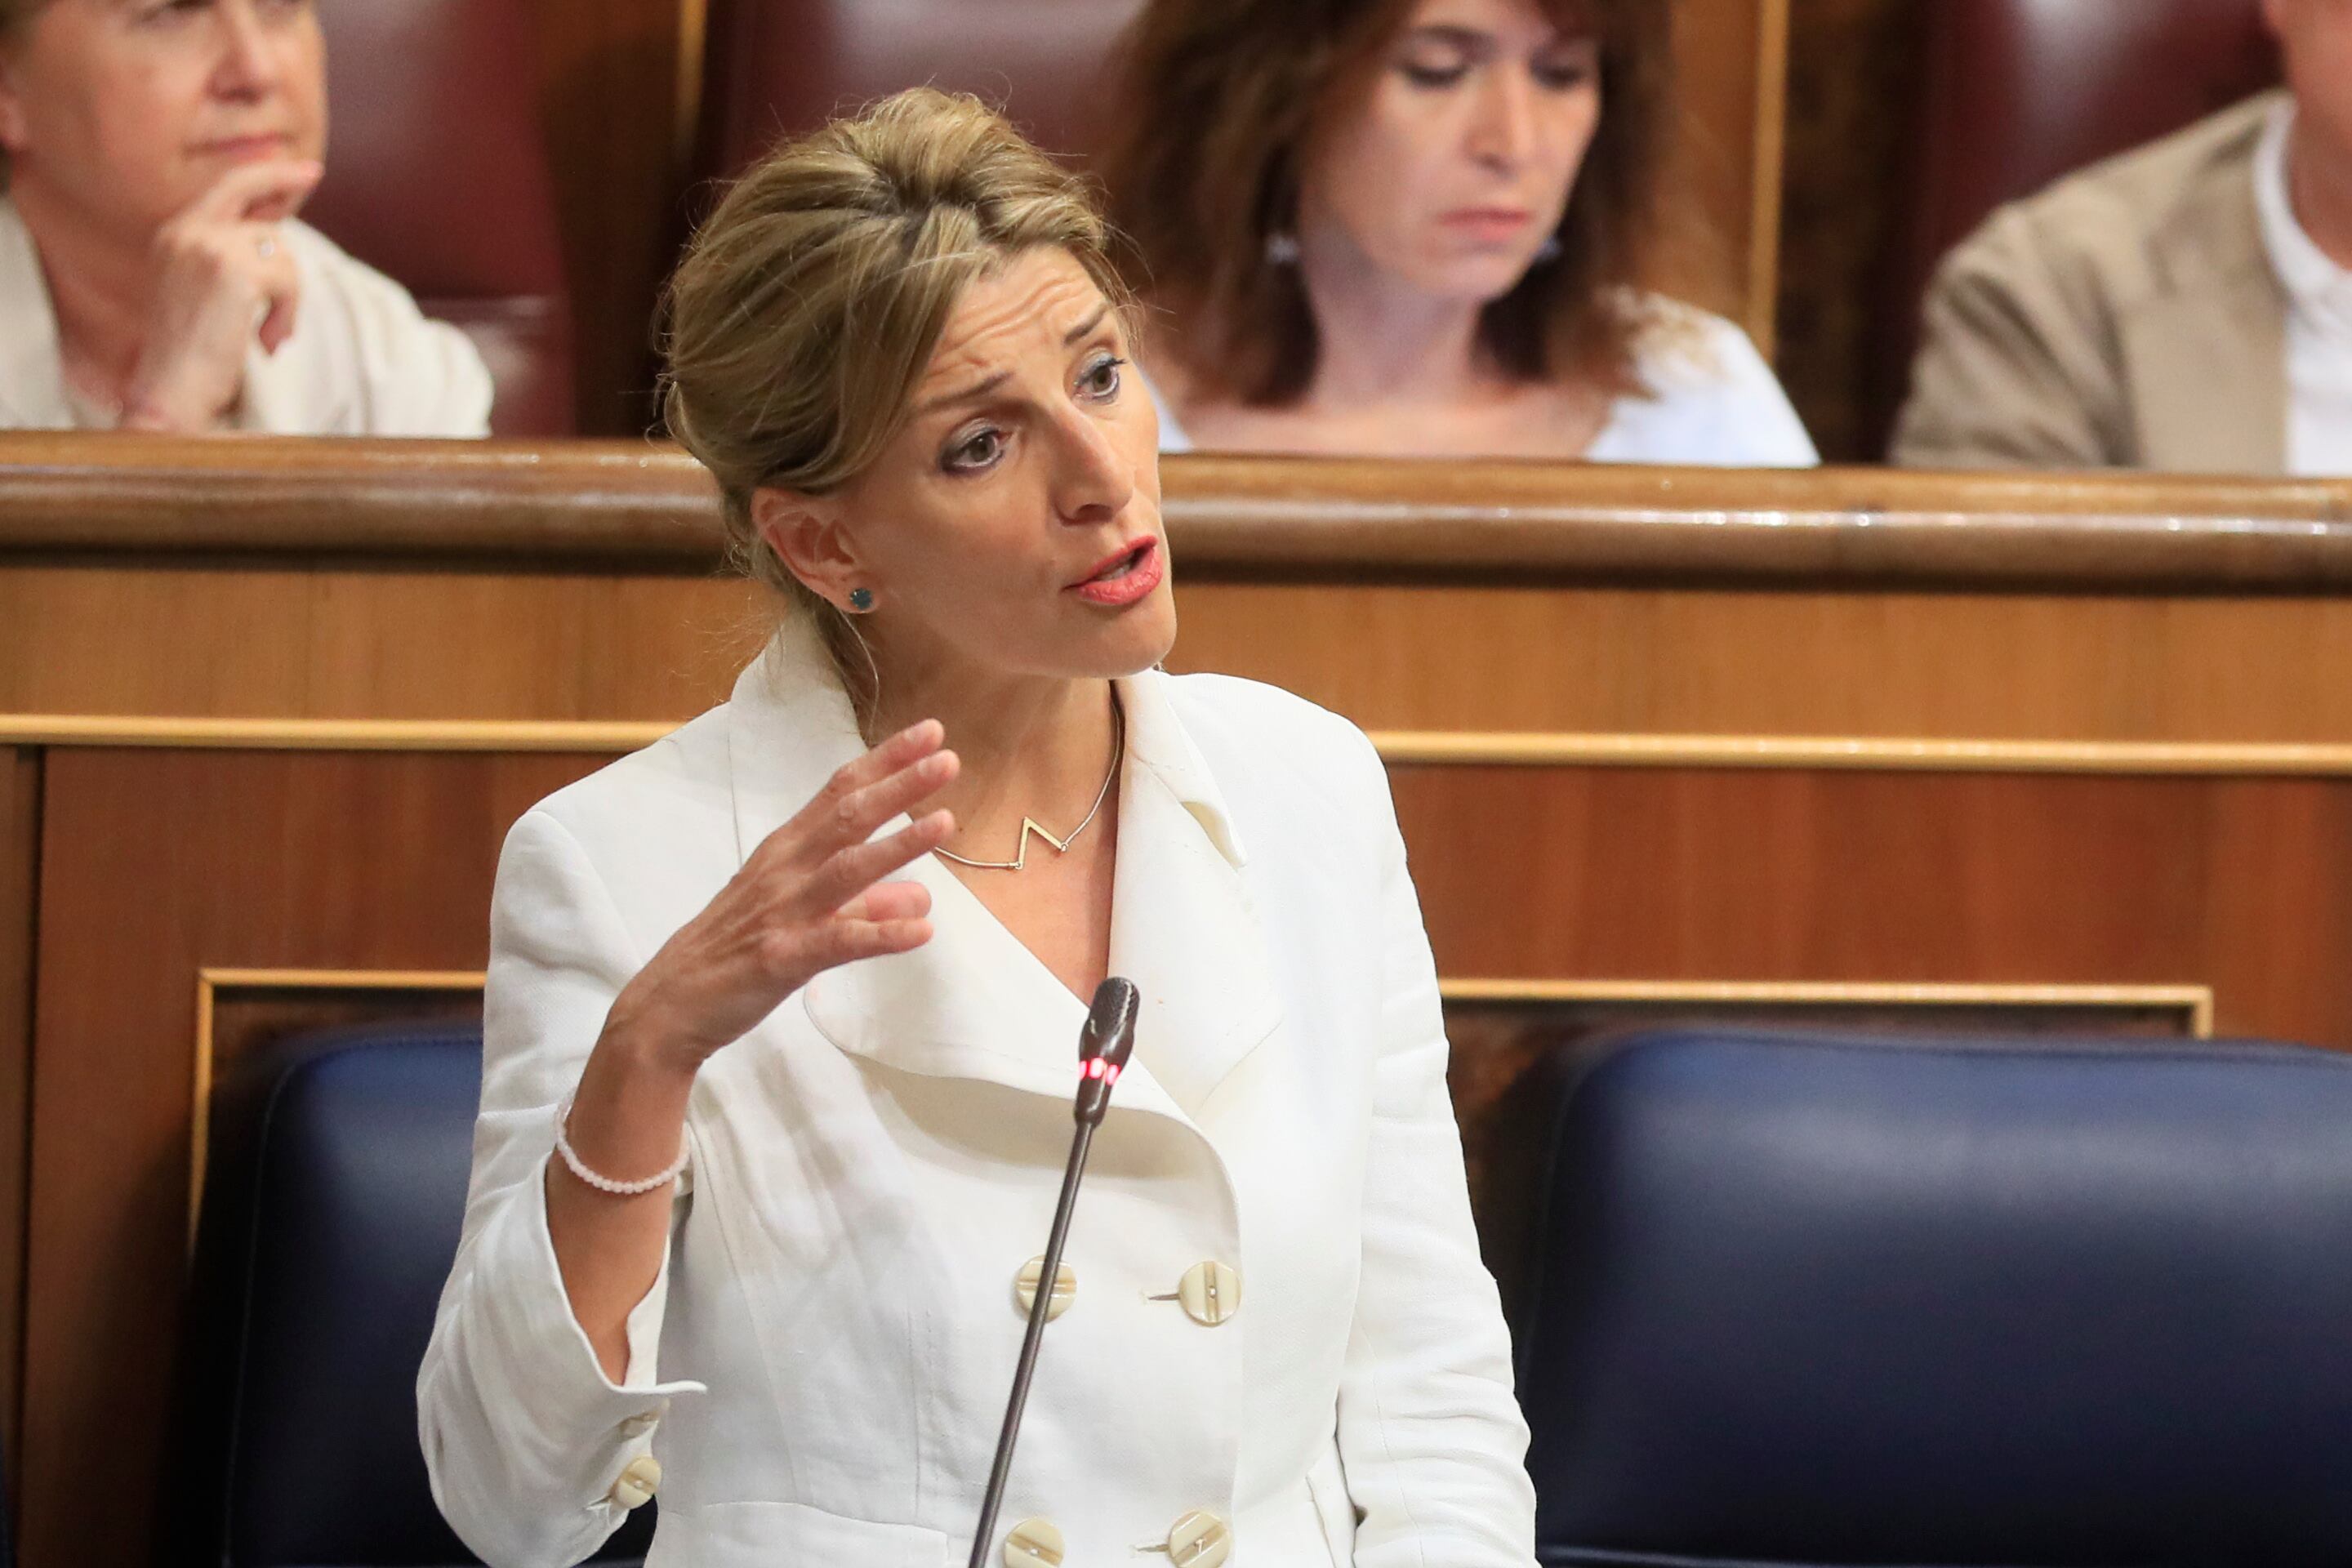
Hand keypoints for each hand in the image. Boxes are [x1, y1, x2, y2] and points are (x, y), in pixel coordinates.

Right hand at [120, 158, 322, 432]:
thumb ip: (229, 258)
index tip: (293, 166)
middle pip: (247, 188)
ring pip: (280, 250)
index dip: (261, 175)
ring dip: (288, 295)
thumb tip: (275, 236)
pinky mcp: (235, 272)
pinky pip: (289, 279)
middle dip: (283, 177)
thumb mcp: (202, 293)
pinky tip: (268, 341)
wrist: (170, 389)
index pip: (223, 188)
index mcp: (174, 235)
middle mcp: (186, 231)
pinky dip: (289, 313)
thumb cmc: (189, 353)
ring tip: (268, 332)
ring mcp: (208, 247)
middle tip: (313, 172)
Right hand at [600, 720, 958, 1074]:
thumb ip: (861, 901)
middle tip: (948, 758)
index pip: (840, 792)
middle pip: (847, 818)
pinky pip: (837, 941)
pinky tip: (922, 932)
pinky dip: (880, 934)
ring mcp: (782, 911)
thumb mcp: (800, 914)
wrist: (669, 1005)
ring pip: (847, 870)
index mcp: (786, 849)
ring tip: (944, 823)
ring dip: (897, 845)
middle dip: (899, 786)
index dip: (885, 761)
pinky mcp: (781, 957)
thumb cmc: (732, 951)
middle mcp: (785, 870)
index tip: (930, 733)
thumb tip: (921, 897)